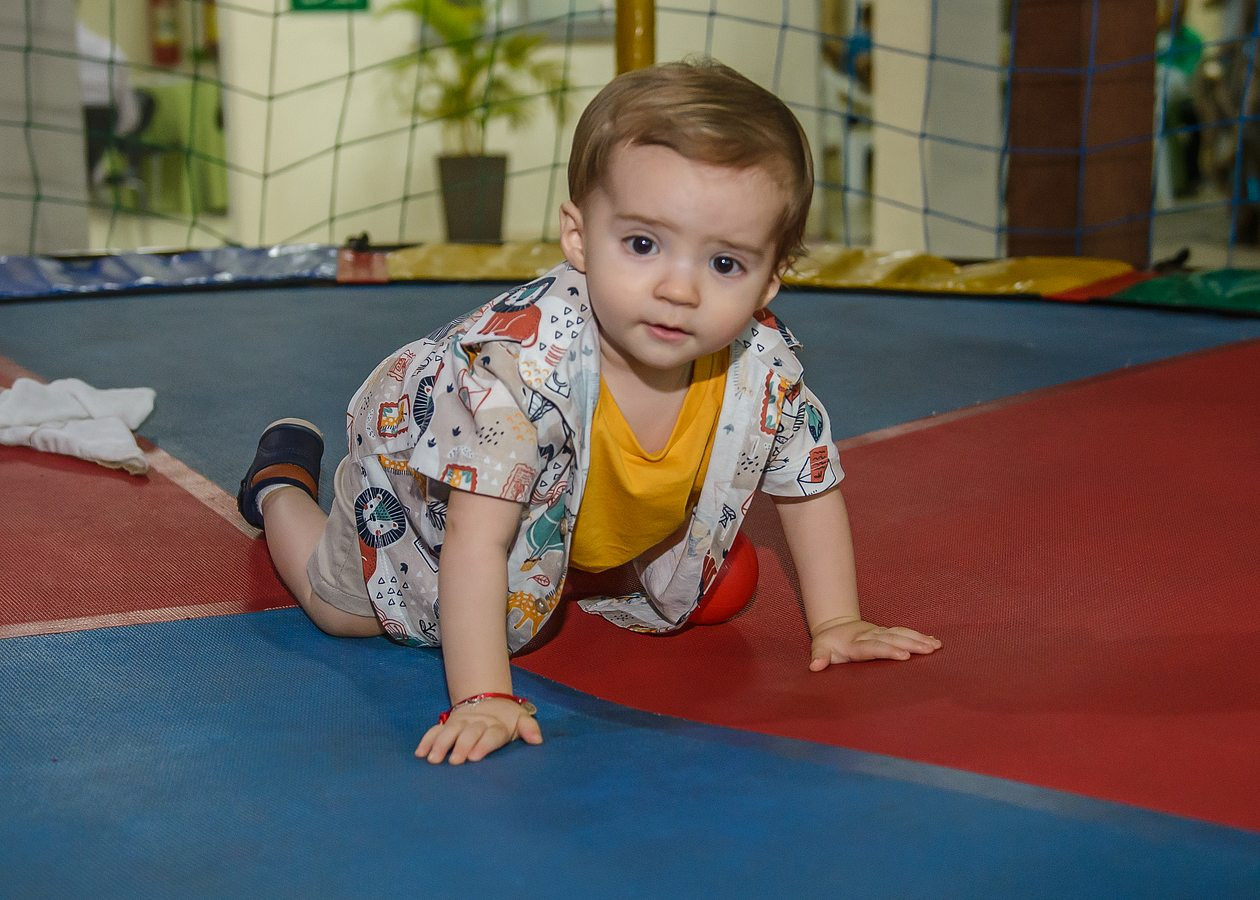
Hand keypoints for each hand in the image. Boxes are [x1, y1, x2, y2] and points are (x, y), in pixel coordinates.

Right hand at [415, 698, 542, 764]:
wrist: (490, 701)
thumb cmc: (508, 721)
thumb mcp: (521, 720)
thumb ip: (529, 728)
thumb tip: (537, 739)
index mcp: (497, 726)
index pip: (491, 735)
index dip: (483, 745)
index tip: (474, 757)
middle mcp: (477, 723)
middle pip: (468, 734)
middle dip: (461, 746)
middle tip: (454, 761)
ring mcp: (461, 723)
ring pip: (449, 732)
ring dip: (441, 745)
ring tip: (434, 760)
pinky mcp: (448, 724)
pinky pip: (435, 730)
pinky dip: (427, 740)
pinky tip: (420, 754)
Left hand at [808, 616, 940, 671]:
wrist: (835, 625)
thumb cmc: (828, 643)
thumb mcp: (820, 648)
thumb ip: (819, 657)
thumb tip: (815, 666)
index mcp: (855, 644)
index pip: (873, 647)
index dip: (888, 651)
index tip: (903, 656)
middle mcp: (871, 636)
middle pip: (893, 639)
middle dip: (911, 644)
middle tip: (929, 650)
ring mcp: (880, 633)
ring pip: (901, 634)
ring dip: (919, 639)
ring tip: (936, 646)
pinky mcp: (887, 632)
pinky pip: (904, 633)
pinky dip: (919, 636)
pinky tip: (934, 641)